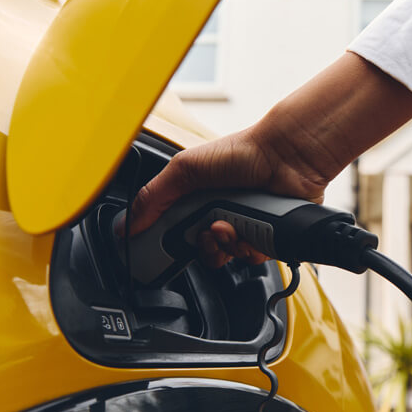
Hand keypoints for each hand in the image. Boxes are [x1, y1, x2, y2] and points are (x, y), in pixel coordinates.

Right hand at [122, 52, 411, 269]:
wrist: (286, 157)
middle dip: (204, 245)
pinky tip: (253, 227)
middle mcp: (221, 216)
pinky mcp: (268, 238)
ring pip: (228, 258)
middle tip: (209, 228)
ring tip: (233, 223)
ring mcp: (246, 228)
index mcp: (198, 201)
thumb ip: (153, 197)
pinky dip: (252, 246)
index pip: (177, 235)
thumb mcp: (185, 170)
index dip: (173, 244)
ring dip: (228, 244)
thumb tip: (125, 224)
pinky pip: (253, 258)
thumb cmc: (242, 152)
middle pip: (203, 252)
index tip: (171, 244)